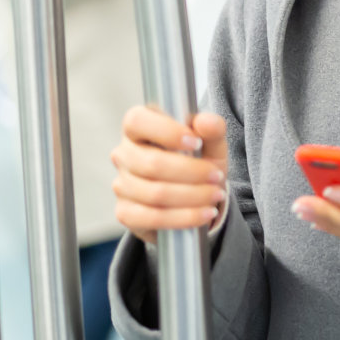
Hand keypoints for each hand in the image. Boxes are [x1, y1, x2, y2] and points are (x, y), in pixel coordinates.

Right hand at [111, 107, 229, 244]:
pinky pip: (152, 218)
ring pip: (155, 193)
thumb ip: (212, 129)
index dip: (167, 131)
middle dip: (192, 172)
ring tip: (216, 195)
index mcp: (138, 127)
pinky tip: (204, 214)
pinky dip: (184, 217)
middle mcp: (124, 154)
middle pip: (151, 163)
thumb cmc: (198, 159)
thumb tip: (206, 121)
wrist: (194, 196)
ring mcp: (121, 184)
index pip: (137, 121)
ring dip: (193, 196)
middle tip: (217, 176)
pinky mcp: (125, 212)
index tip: (196, 142)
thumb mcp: (211, 143)